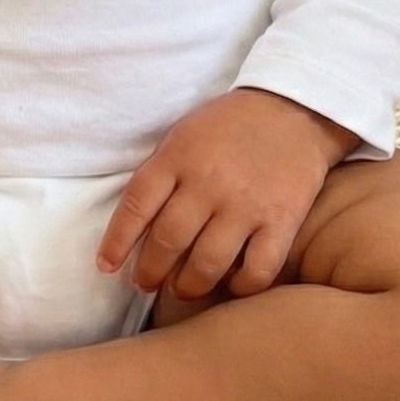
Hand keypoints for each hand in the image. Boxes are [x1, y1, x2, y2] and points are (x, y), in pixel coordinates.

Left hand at [95, 90, 358, 301]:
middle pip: (168, 241)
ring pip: (207, 264)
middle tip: (146, 283)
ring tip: (183, 290)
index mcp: (179, 157)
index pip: (137, 204)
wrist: (292, 110)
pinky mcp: (282, 221)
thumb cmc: (229, 127)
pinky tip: (231, 284)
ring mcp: (246, 204)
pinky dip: (240, 288)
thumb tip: (135, 227)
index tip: (106, 266)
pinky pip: (257, 271)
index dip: (117, 241)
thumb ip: (162, 174)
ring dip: (188, 287)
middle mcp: (209, 182)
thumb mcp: (184, 135)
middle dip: (150, 272)